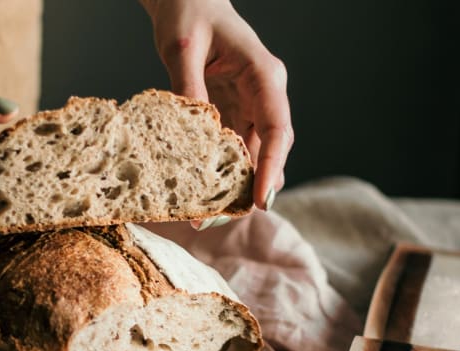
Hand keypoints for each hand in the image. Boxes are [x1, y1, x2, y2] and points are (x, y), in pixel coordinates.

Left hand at [141, 0, 292, 210]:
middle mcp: (264, 94)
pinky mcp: (233, 112)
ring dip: (235, 185)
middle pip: (270, 149)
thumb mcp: (182, 47)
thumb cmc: (189, 13)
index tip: (261, 200)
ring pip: (253, 154)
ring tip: (207, 215)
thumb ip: (188, 86)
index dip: (272, 167)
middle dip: (252, 187)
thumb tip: (193, 131)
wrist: (187, 0)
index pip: (278, 127)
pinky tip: (203, 192)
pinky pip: (234, 148)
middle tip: (219, 219)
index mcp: (263, 74)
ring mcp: (250, 104)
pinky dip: (222, 171)